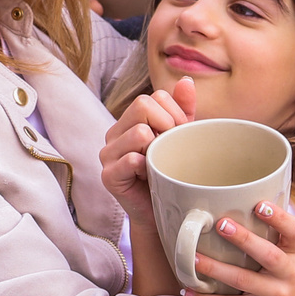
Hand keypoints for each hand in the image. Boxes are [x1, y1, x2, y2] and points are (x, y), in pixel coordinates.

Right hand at [98, 77, 197, 221]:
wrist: (163, 214)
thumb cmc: (171, 174)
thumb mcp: (181, 137)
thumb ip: (182, 109)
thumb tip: (186, 82)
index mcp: (130, 121)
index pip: (154, 97)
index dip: (175, 114)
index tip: (180, 136)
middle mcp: (115, 133)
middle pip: (144, 105)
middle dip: (168, 125)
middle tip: (172, 148)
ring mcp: (108, 154)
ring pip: (139, 131)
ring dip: (158, 149)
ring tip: (159, 164)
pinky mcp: (108, 176)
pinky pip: (131, 159)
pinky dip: (147, 167)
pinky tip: (150, 177)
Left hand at [183, 200, 294, 295]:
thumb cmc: (285, 262)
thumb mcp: (289, 243)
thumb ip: (270, 223)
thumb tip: (232, 191)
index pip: (294, 230)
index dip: (279, 218)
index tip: (259, 204)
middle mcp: (289, 272)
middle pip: (268, 255)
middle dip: (244, 240)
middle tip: (221, 224)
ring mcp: (273, 294)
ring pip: (243, 281)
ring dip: (217, 269)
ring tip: (194, 258)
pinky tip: (188, 289)